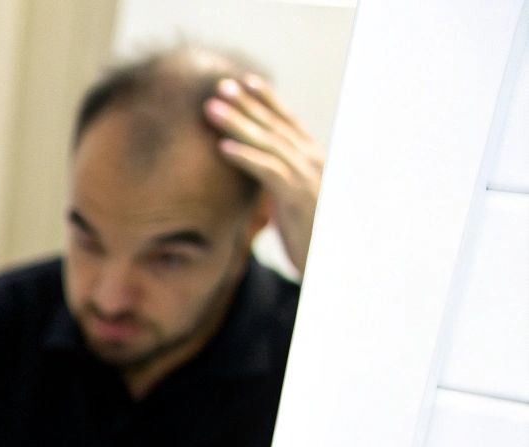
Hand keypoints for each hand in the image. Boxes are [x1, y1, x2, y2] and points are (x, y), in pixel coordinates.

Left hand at [206, 75, 324, 274]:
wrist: (336, 264)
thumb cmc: (314, 235)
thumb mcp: (295, 203)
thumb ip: (282, 181)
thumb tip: (263, 171)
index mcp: (312, 159)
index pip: (287, 122)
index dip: (267, 101)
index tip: (245, 82)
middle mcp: (312, 161)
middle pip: (273, 126)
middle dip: (246, 104)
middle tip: (220, 86)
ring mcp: (307, 177)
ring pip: (267, 143)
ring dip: (237, 124)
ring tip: (211, 109)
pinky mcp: (299, 198)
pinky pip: (268, 172)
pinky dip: (246, 157)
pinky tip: (223, 148)